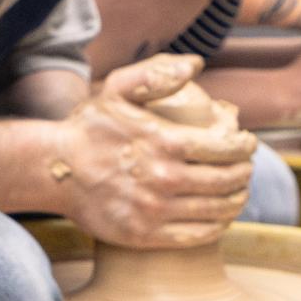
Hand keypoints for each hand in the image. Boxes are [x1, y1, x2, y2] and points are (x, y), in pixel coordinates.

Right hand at [51, 55, 256, 248]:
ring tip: (238, 191)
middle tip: (245, 167)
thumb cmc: (89, 129)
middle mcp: (163, 180)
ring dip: (236, 200)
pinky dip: (217, 226)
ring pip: (217, 210)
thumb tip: (195, 65)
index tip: (247, 143)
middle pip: (227, 181)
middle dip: (244, 172)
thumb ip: (155, 74)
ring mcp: (155, 211)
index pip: (225, 148)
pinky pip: (197, 235)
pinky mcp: (145, 236)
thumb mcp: (116, 89)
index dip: (245, 146)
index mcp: (164, 143)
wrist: (54, 171)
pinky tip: (219, 217)